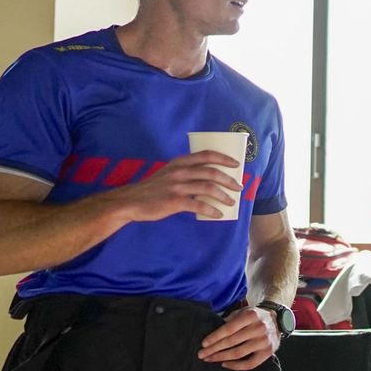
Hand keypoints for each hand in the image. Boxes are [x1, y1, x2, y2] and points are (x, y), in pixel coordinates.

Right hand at [116, 151, 243, 222]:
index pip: (206, 155)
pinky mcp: (175, 201)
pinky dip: (212, 210)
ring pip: (208, 188)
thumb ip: (185, 172)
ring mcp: (177, 186)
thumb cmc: (152, 189)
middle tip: (239, 187)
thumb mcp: (168, 173)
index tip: (236, 164)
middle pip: (212, 172)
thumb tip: (208, 178)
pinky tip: (218, 214)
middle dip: (229, 179)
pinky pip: (199, 206)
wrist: (131, 201)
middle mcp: (180, 172)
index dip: (224, 158)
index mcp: (179, 162)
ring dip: (224, 196)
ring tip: (231, 202)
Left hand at [199, 306, 278, 370]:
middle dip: (214, 349)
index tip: (203, 344)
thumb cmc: (254, 317)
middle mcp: (259, 328)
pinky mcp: (268, 353)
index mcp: (251, 316)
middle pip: (232, 342)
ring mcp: (264, 341)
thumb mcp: (242, 312)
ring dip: (222, 358)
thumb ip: (229, 320)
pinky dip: (236, 366)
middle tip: (202, 354)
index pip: (229, 329)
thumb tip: (212, 333)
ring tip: (210, 359)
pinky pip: (250, 364)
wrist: (277, 320)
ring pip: (239, 353)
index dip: (215, 337)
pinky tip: (225, 364)